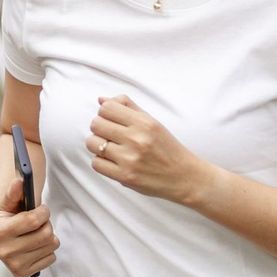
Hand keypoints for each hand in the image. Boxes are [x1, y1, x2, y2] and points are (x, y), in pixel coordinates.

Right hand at [0, 176, 58, 276]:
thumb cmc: (3, 213)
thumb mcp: (5, 200)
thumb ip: (13, 191)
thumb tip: (20, 181)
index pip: (33, 221)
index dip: (43, 211)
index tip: (41, 208)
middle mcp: (4, 251)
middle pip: (45, 234)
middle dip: (46, 223)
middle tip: (39, 220)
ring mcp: (13, 265)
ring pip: (51, 246)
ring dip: (48, 235)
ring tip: (35, 231)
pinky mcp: (22, 273)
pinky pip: (51, 258)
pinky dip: (46, 249)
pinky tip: (34, 244)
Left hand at [86, 94, 217, 205]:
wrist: (183, 177)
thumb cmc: (167, 148)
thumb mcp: (153, 122)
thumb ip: (128, 107)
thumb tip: (101, 99)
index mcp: (144, 123)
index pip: (106, 107)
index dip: (105, 112)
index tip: (111, 120)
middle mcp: (136, 139)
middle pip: (96, 124)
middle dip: (99, 128)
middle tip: (109, 134)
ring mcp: (129, 159)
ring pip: (92, 143)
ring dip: (97, 145)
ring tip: (109, 148)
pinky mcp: (125, 176)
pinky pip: (96, 164)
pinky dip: (101, 162)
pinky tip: (112, 161)